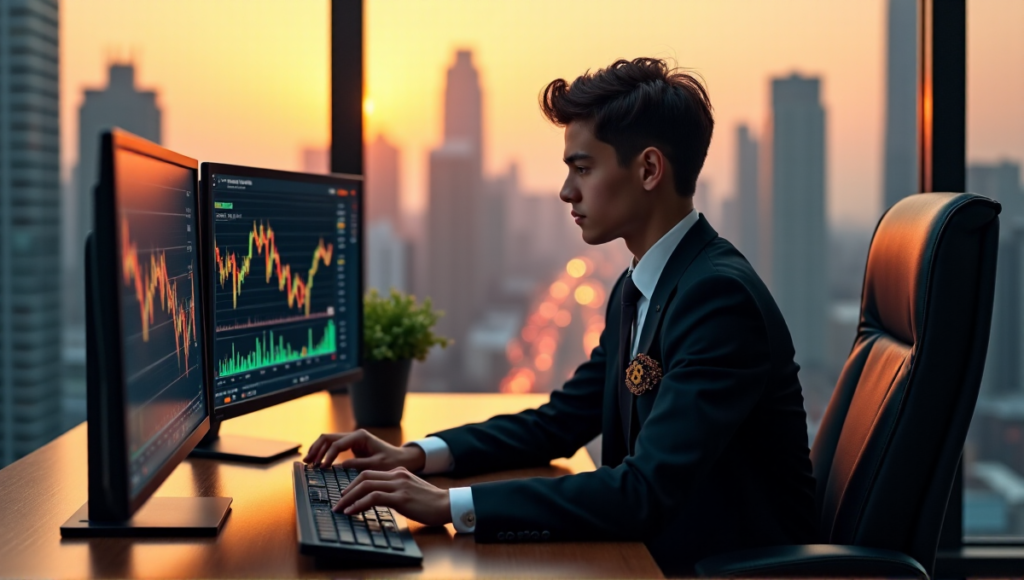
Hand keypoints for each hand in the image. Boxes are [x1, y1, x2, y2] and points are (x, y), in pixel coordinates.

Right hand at [303, 429, 425, 471]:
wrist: (402, 459)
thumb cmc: (392, 462)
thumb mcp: (377, 465)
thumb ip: (358, 465)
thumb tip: (339, 467)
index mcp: (360, 436)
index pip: (337, 444)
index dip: (327, 456)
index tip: (322, 468)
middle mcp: (354, 436)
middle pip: (328, 438)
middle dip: (316, 449)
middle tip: (307, 462)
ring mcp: (352, 440)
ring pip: (328, 440)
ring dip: (317, 450)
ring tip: (308, 462)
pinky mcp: (351, 447)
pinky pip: (333, 447)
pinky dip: (324, 453)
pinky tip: (317, 462)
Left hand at [334, 467, 450, 526]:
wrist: (448, 504)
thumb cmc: (431, 502)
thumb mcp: (411, 490)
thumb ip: (397, 489)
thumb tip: (380, 498)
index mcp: (399, 472)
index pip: (370, 474)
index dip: (354, 483)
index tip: (345, 495)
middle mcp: (397, 475)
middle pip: (364, 477)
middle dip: (347, 489)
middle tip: (338, 502)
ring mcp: (399, 485)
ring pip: (365, 485)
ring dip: (349, 497)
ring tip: (340, 508)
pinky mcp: (401, 498)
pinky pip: (373, 498)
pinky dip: (359, 504)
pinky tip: (352, 511)